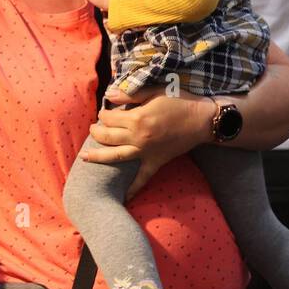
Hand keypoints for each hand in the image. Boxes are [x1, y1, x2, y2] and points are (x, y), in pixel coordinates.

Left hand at [78, 86, 207, 199]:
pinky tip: (123, 197)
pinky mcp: (155, 162)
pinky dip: (133, 189)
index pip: (110, 118)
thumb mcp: (155, 91)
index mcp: (137, 119)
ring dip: (98, 157)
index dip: (104, 114)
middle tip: (92, 129)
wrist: (203, 120)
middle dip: (96, 132)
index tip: (103, 112)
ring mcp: (146, 152)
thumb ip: (131, 95)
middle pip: (108, 137)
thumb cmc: (180, 102)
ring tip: (85, 157)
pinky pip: (142, 178)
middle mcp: (138, 138)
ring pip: (116, 157)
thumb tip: (110, 95)